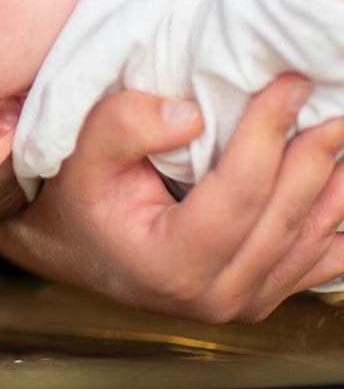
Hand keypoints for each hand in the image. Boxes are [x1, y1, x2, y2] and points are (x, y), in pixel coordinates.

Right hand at [0, 75, 343, 323]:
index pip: (238, 193)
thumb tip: (189, 115)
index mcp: (170, 265)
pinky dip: (336, 219)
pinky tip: (341, 181)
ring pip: (311, 238)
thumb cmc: (75, 200)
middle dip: (313, 153)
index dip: (267, 133)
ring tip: (342, 133)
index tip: (288, 84)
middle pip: (283, 214)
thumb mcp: (76, 154)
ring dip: (336, 183)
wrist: (71, 247)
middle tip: (333, 103)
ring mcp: (242, 304)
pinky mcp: (260, 298)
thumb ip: (122, 126)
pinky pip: (318, 261)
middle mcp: (213, 296)